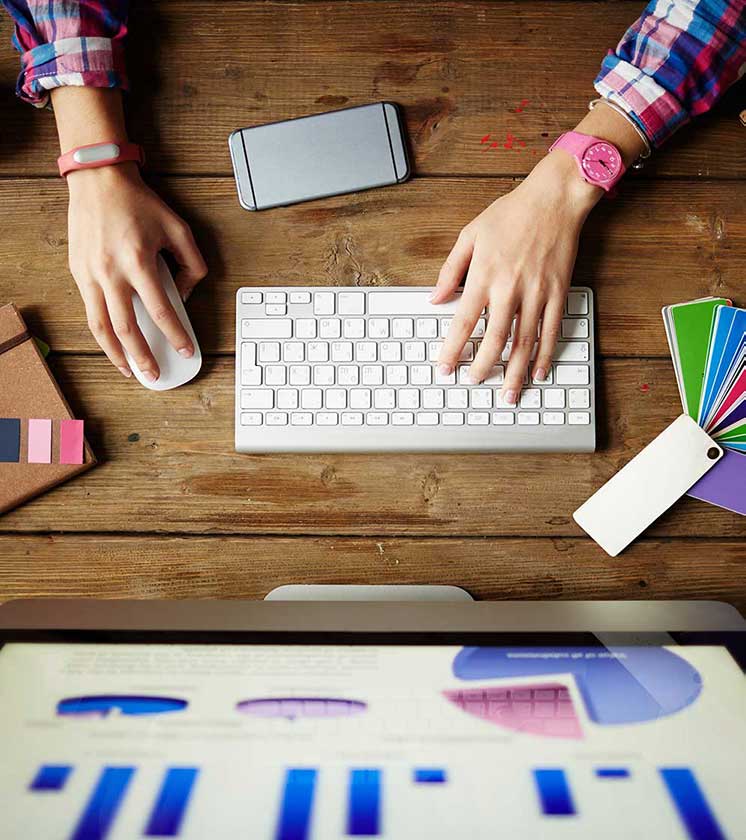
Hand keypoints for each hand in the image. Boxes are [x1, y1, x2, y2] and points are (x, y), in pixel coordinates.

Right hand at [66, 162, 206, 380]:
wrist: (98, 181)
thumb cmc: (138, 203)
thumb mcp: (178, 229)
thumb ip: (191, 264)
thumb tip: (185, 294)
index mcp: (138, 262)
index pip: (162, 310)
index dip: (176, 335)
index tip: (186, 350)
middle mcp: (111, 273)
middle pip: (127, 328)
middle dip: (142, 357)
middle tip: (155, 375)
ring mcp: (90, 275)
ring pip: (101, 327)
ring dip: (116, 354)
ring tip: (130, 370)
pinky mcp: (77, 273)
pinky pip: (90, 311)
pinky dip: (102, 333)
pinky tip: (113, 344)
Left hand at [431, 151, 600, 404]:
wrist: (554, 198)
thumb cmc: (511, 213)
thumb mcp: (469, 235)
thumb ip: (450, 270)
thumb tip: (435, 298)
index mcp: (485, 275)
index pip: (464, 321)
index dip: (453, 349)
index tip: (445, 368)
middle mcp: (511, 288)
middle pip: (495, 339)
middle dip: (484, 367)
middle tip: (475, 383)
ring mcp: (537, 292)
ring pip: (525, 341)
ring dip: (516, 371)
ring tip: (509, 393)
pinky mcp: (559, 292)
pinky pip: (552, 330)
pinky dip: (545, 354)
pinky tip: (539, 371)